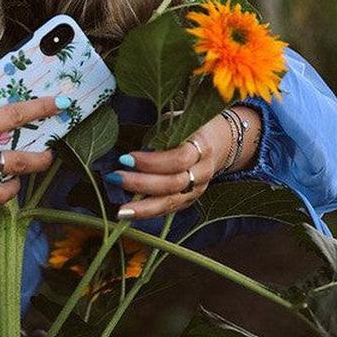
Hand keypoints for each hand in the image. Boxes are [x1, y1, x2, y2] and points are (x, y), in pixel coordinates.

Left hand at [110, 106, 260, 221]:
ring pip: (172, 203)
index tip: (125, 158)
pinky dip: (149, 213)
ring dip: (143, 208)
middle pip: (173, 184)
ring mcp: (198, 189)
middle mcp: (202, 171)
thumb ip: (160, 134)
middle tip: (115, 178)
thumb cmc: (191, 128)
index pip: (178, 159)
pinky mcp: (191, 200)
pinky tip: (130, 214)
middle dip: (141, 183)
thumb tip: (129, 149)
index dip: (151, 161)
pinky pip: (170, 210)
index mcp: (201, 146)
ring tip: (120, 211)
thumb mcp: (179, 121)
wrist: (221, 142)